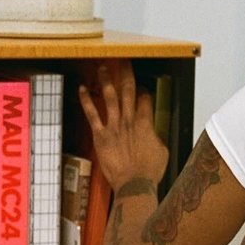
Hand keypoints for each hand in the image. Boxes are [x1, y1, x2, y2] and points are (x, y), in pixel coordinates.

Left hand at [79, 61, 168, 191]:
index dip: (143, 91)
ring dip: (106, 80)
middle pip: (128, 90)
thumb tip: (153, 132)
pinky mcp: (101, 135)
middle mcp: (129, 120)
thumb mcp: (162, 151)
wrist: (134, 184)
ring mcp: (114, 126)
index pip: (144, 98)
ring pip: (110, 97)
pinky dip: (86, 100)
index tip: (141, 88)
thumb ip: (155, 136)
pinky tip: (82, 89)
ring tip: (103, 67)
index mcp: (146, 122)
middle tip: (124, 60)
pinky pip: (92, 114)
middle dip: (126, 73)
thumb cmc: (149, 171)